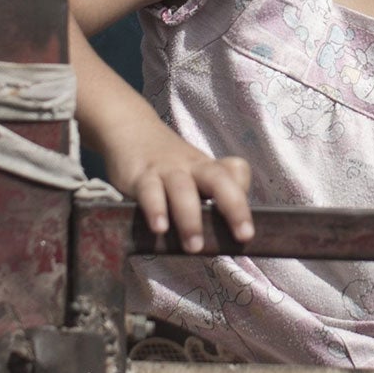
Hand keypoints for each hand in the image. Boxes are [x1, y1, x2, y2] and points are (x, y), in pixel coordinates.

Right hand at [114, 127, 253, 253]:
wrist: (129, 126)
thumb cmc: (165, 161)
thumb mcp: (191, 171)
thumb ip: (205, 196)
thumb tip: (219, 237)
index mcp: (207, 167)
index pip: (235, 170)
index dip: (243, 191)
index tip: (244, 221)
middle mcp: (192, 166)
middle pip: (218, 179)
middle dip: (235, 207)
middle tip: (243, 235)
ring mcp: (166, 169)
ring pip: (183, 189)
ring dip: (190, 219)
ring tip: (194, 246)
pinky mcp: (140, 175)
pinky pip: (149, 191)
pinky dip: (155, 209)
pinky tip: (159, 229)